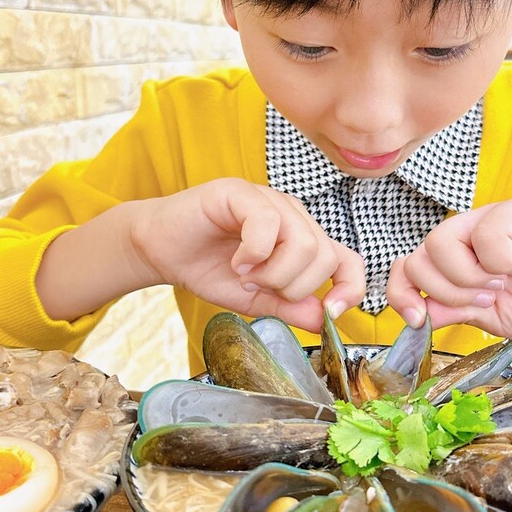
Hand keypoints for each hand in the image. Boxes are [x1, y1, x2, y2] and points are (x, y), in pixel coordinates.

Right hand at [130, 179, 365, 331]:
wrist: (161, 251)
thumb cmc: (208, 268)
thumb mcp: (255, 299)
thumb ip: (290, 307)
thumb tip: (324, 319)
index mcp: (302, 239)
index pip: (348, 260)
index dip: (350, 287)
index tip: (331, 312)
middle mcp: (293, 216)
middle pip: (323, 257)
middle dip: (291, 286)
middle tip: (258, 286)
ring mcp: (270, 201)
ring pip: (302, 242)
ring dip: (272, 272)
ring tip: (244, 273)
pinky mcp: (242, 192)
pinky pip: (267, 224)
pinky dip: (253, 253)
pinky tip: (236, 260)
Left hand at [387, 198, 511, 336]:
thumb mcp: (492, 318)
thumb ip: (454, 313)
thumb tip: (417, 317)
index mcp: (454, 260)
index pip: (405, 267)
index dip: (401, 294)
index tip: (418, 320)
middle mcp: (465, 235)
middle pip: (417, 259)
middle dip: (446, 294)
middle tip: (485, 300)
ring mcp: (489, 219)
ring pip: (440, 242)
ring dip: (468, 278)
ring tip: (501, 284)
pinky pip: (486, 233)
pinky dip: (501, 260)